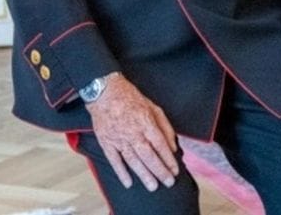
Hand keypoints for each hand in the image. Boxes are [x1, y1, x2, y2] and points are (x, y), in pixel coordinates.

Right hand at [85, 73, 179, 191]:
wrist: (105, 92)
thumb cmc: (131, 98)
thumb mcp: (153, 107)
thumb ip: (165, 127)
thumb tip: (173, 145)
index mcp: (146, 122)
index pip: (160, 145)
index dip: (169, 159)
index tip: (175, 170)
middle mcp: (133, 132)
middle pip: (149, 156)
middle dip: (160, 171)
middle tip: (168, 182)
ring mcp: (119, 138)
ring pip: (133, 161)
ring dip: (144, 175)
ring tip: (153, 186)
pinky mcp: (106, 142)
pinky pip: (114, 160)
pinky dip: (121, 172)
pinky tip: (128, 182)